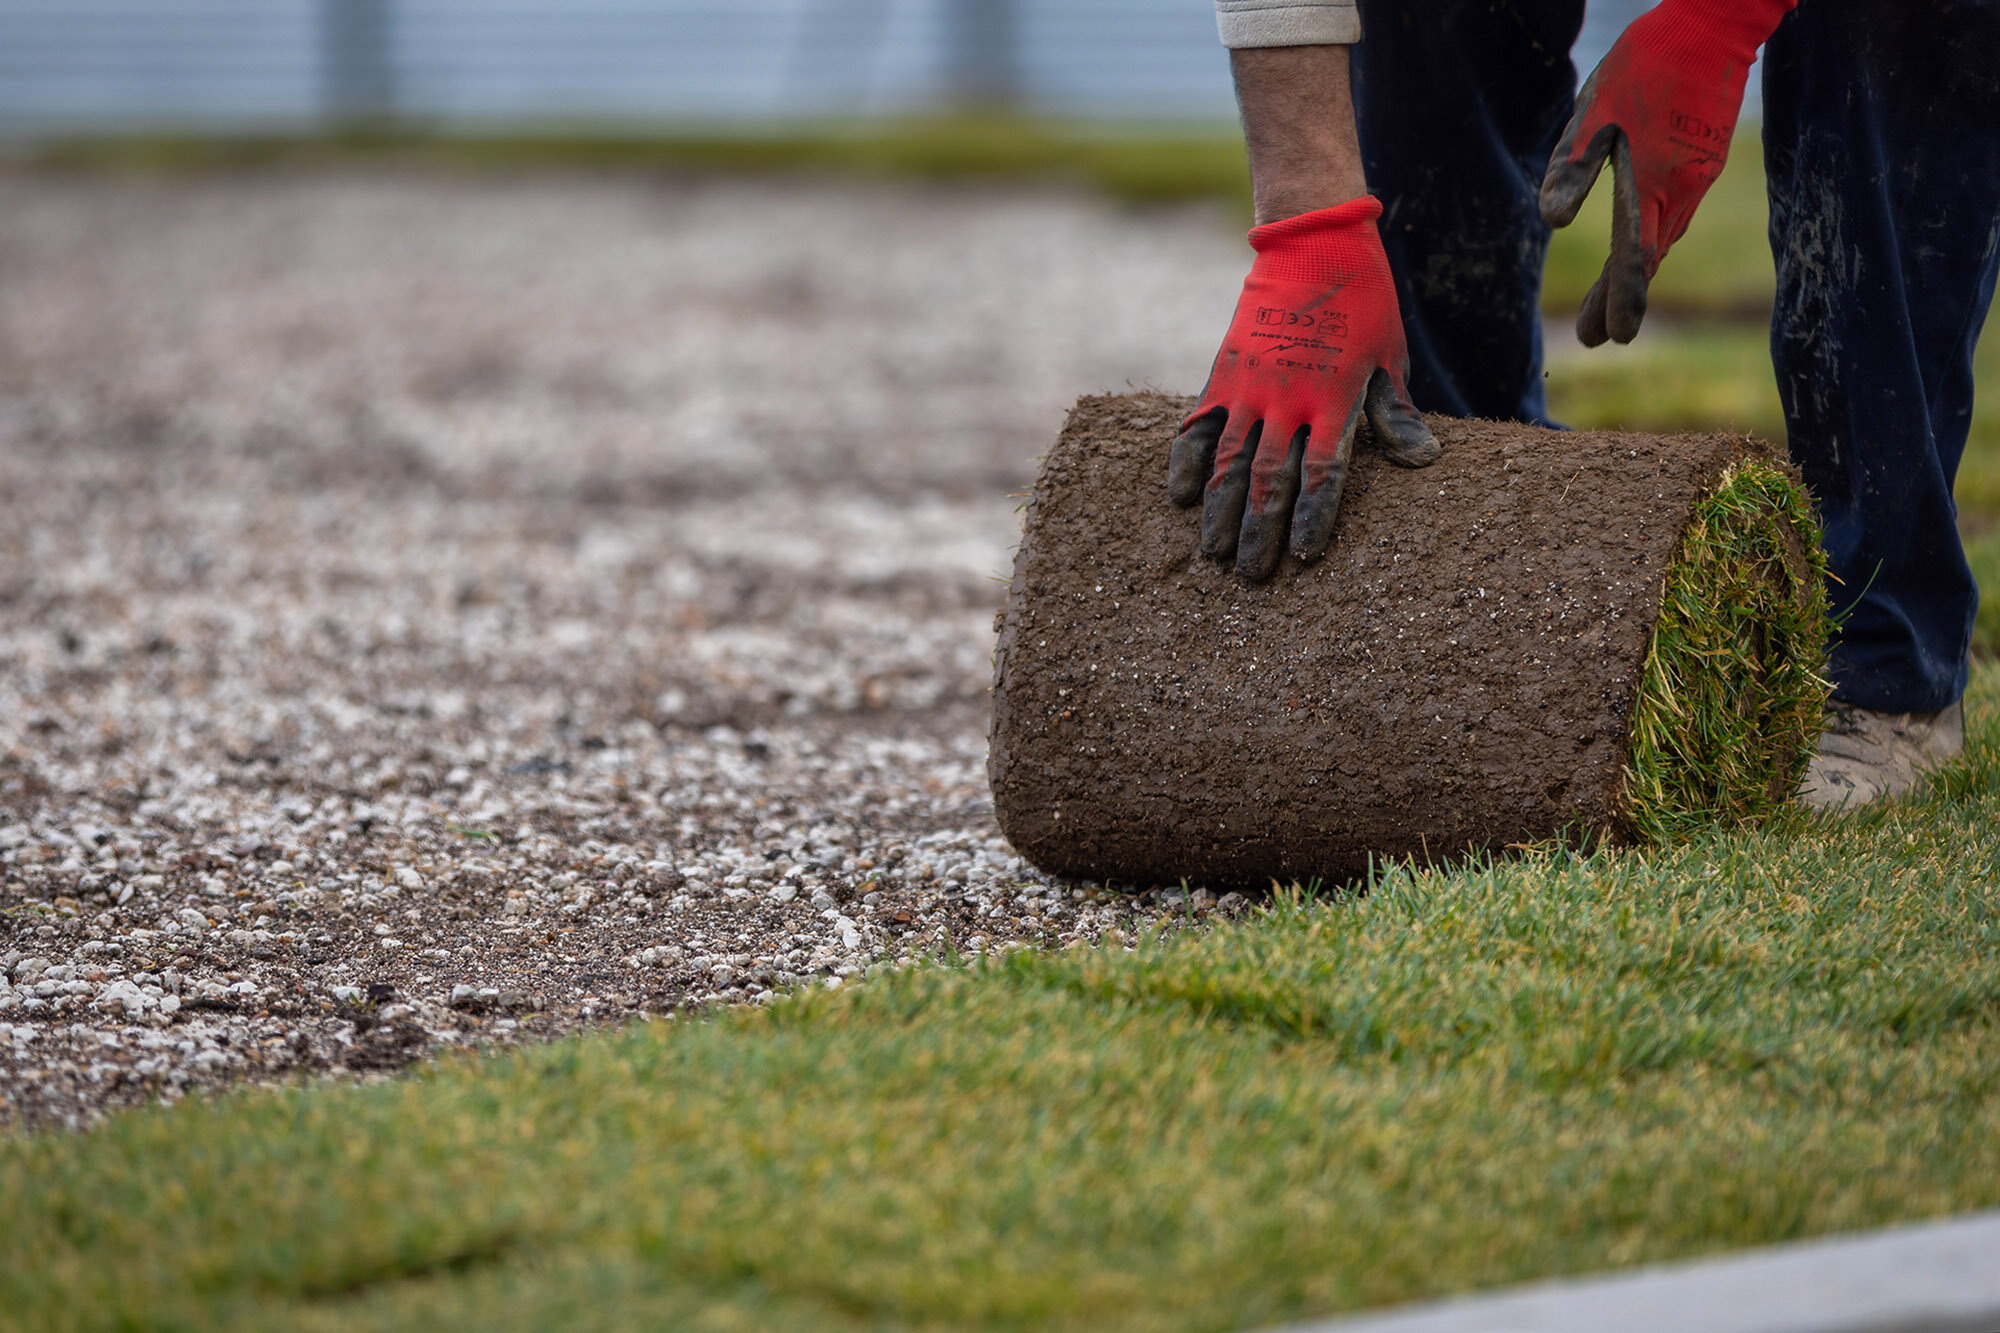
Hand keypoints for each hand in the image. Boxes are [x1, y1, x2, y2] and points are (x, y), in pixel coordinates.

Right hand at [1168, 196, 1437, 581]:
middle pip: (1268, 479)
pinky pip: (1196, 426)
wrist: (1311, 240)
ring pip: (1227, 462)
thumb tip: (1422, 461)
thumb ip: (1395, 414)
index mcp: (1334, 397)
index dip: (1314, 518)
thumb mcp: (1389, 357)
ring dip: (1219, 512)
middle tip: (1251, 576)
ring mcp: (1248, 386)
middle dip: (1259, 532)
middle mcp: (1287, 397)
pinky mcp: (1222, 373)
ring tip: (1212, 554)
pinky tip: (1181, 499)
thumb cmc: (1362, 301)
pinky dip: (1186, 463)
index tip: (1306, 556)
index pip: (1323, 473)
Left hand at [1539, 0, 1793, 345]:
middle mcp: (1681, 190)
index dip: (1619, 300)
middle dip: (1618, 300)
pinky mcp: (1704, 163)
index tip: (1609, 339)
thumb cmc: (1648, 63)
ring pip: (1663, 240)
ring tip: (1609, 308)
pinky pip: (1676, 217)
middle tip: (1596, 338)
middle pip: (1647, 259)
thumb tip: (1552, 222)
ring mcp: (1698, 178)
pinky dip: (1654, 245)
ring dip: (1636, 275)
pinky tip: (1642, 253)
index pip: (1634, 258)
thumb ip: (1574, 166)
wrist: (1716, 26)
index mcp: (1651, 182)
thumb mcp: (1596, 109)